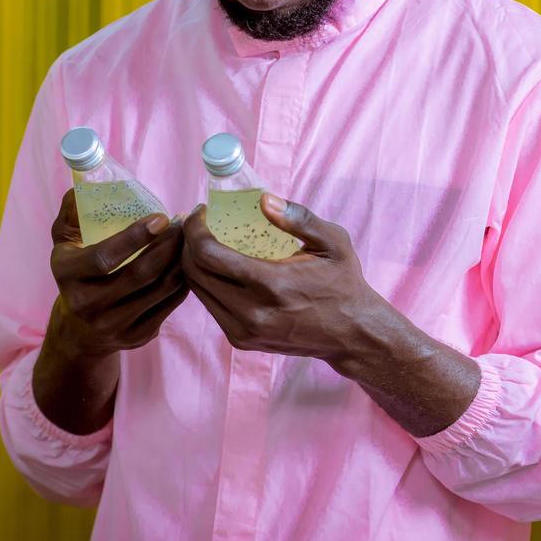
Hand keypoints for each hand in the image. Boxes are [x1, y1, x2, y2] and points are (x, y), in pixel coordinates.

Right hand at [48, 189, 187, 358]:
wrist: (79, 331)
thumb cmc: (76, 273)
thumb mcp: (64, 243)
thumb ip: (72, 213)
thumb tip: (82, 186)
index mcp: (68, 275)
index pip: (104, 257)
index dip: (135, 237)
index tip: (161, 218)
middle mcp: (88, 304)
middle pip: (140, 273)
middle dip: (168, 245)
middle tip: (183, 223)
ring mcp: (114, 324)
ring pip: (160, 289)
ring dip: (180, 261)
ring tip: (189, 239)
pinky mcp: (137, 335)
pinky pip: (169, 305)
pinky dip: (183, 282)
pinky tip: (186, 262)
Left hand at [180, 194, 391, 363]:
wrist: (352, 335)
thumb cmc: (343, 283)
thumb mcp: (333, 243)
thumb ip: (299, 219)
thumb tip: (263, 200)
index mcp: (271, 285)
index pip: (207, 254)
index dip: (194, 228)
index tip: (201, 211)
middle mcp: (251, 312)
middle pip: (193, 272)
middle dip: (188, 242)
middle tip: (200, 223)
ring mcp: (243, 331)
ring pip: (197, 290)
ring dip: (193, 262)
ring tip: (206, 241)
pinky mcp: (241, 340)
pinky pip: (210, 305)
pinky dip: (206, 281)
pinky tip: (218, 265)